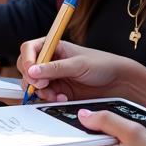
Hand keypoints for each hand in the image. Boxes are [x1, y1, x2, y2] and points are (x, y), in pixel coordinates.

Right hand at [17, 40, 135, 101]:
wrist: (118, 82)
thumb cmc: (101, 65)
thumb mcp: (78, 64)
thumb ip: (54, 68)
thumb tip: (32, 71)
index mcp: (54, 46)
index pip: (30, 49)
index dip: (27, 59)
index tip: (31, 71)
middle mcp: (51, 61)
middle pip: (27, 67)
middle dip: (31, 78)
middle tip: (42, 86)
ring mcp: (54, 77)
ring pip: (34, 84)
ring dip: (41, 91)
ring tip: (56, 94)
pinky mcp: (59, 91)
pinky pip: (45, 96)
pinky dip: (50, 99)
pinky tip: (62, 99)